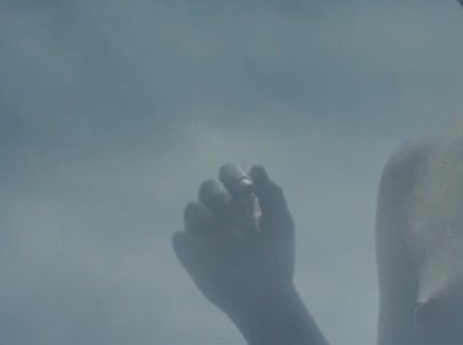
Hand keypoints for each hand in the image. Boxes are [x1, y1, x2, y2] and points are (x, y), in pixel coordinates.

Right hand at [172, 163, 295, 327]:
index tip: (245, 188)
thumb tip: (256, 167)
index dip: (233, 176)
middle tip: (230, 209)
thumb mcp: (280, 223)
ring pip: (192, 208)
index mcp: (242, 202)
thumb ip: (271, 193)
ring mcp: (204, 233)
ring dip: (205, 216)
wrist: (263, 296)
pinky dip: (192, 239)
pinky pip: (181, 237)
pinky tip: (210, 251)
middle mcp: (220, 214)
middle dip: (217, 194)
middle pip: (207, 188)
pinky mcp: (190, 253)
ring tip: (224, 236)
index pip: (228, 175)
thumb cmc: (276, 259)